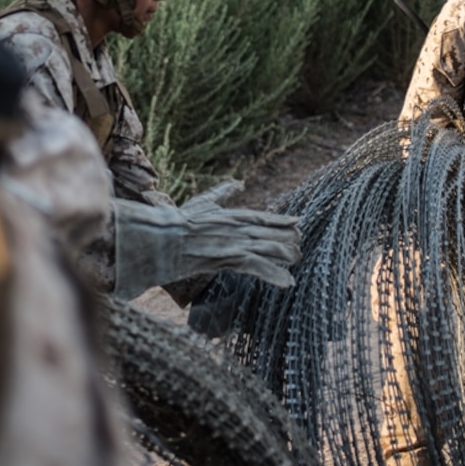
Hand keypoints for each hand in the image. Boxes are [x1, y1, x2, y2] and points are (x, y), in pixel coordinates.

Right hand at [112, 195, 301, 300]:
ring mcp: (236, 243)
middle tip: (300, 246)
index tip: (298, 223)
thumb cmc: (181, 221)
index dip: (282, 221)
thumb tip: (239, 183)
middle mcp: (239, 228)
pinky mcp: (230, 259)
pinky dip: (275, 275)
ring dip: (287, 255)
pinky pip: (258, 267)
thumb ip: (224, 192)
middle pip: (274, 233)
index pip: (265, 217)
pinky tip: (287, 282)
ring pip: (271, 248)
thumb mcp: (205, 202)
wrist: (164, 238)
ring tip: (297, 260)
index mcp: (234, 214)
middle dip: (289, 240)